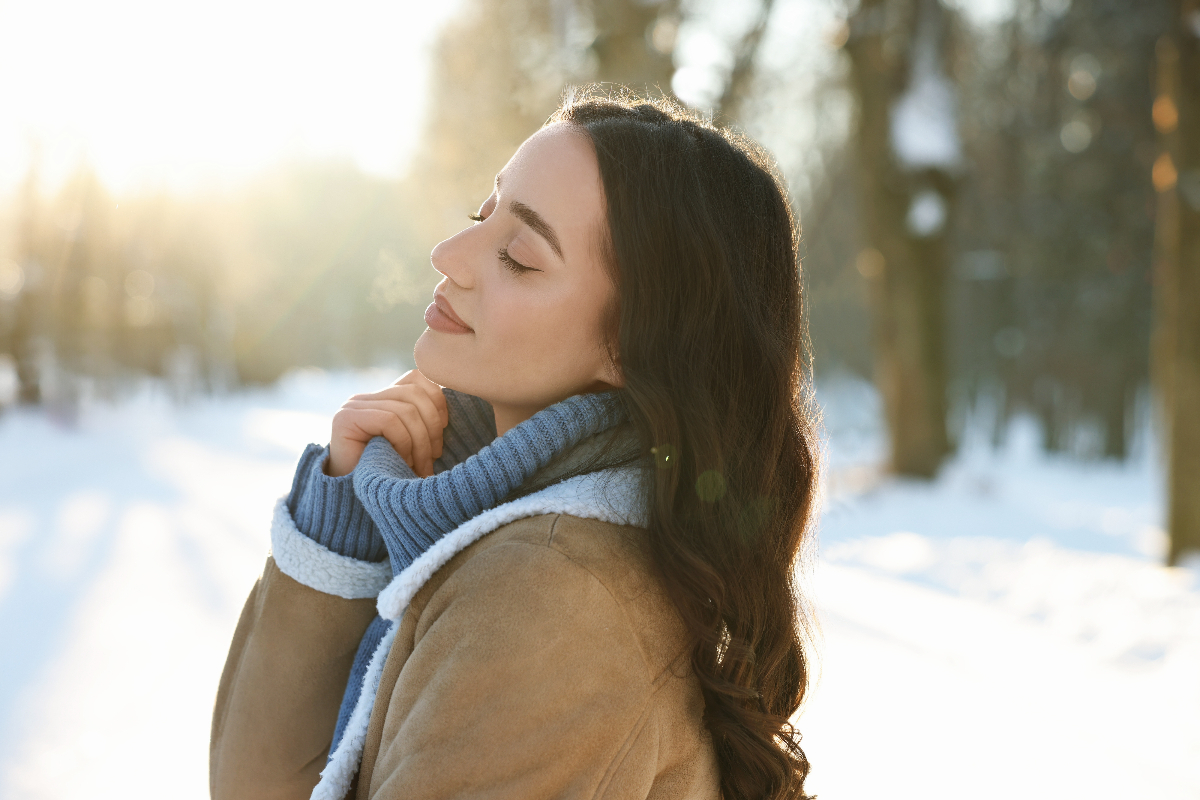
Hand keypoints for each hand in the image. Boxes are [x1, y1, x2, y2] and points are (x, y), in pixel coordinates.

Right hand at [327, 370, 448, 477]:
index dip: (438, 399)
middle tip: (434, 456)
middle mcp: (366, 397)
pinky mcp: (346, 419)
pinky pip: (390, 421)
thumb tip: (456, 398)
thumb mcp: (414, 444)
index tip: (445, 427)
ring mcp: (353, 406)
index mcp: (382, 398)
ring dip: (420, 441)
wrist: (351, 501)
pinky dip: (404, 443)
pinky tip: (402, 461)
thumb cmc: (389, 475)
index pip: (416, 378)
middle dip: (432, 426)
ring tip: (421, 466)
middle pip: (414, 393)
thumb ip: (425, 420)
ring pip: (406, 409)